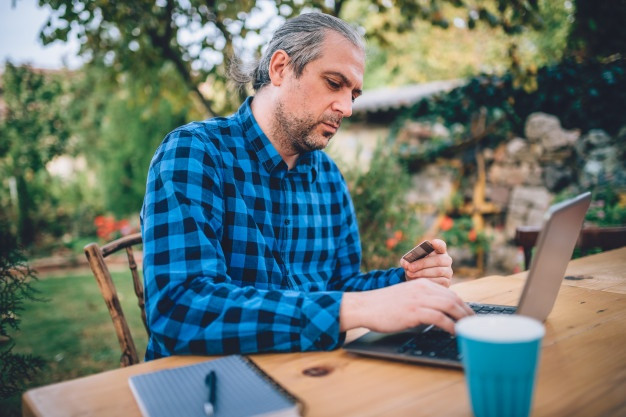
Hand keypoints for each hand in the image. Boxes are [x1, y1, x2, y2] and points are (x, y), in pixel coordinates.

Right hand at [340, 279, 473, 333]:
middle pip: (453, 298)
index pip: (449, 293)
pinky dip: (450, 326)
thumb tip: (437, 314)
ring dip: (463, 318)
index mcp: (421, 284)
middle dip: (467, 312)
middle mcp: (423, 288)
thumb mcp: (405, 297)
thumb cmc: (382, 305)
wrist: (365, 306)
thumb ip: (421, 300)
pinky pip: (439, 317)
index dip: (462, 305)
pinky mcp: (414, 311)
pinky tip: (455, 333)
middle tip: (475, 324)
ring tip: (469, 329)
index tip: (469, 315)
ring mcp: (418, 299)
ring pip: (450, 306)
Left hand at [400, 239, 452, 286]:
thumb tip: (405, 263)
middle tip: (410, 267)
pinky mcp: (447, 282)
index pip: (441, 245)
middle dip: (422, 263)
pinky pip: (439, 281)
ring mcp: (448, 271)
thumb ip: (406, 260)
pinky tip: (419, 280)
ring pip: (438, 271)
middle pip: (438, 260)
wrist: (418, 280)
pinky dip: (428, 281)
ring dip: (422, 273)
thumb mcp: (410, 262)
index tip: (433, 243)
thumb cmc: (416, 268)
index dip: (438, 244)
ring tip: (410, 274)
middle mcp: (446, 260)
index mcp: (438, 251)